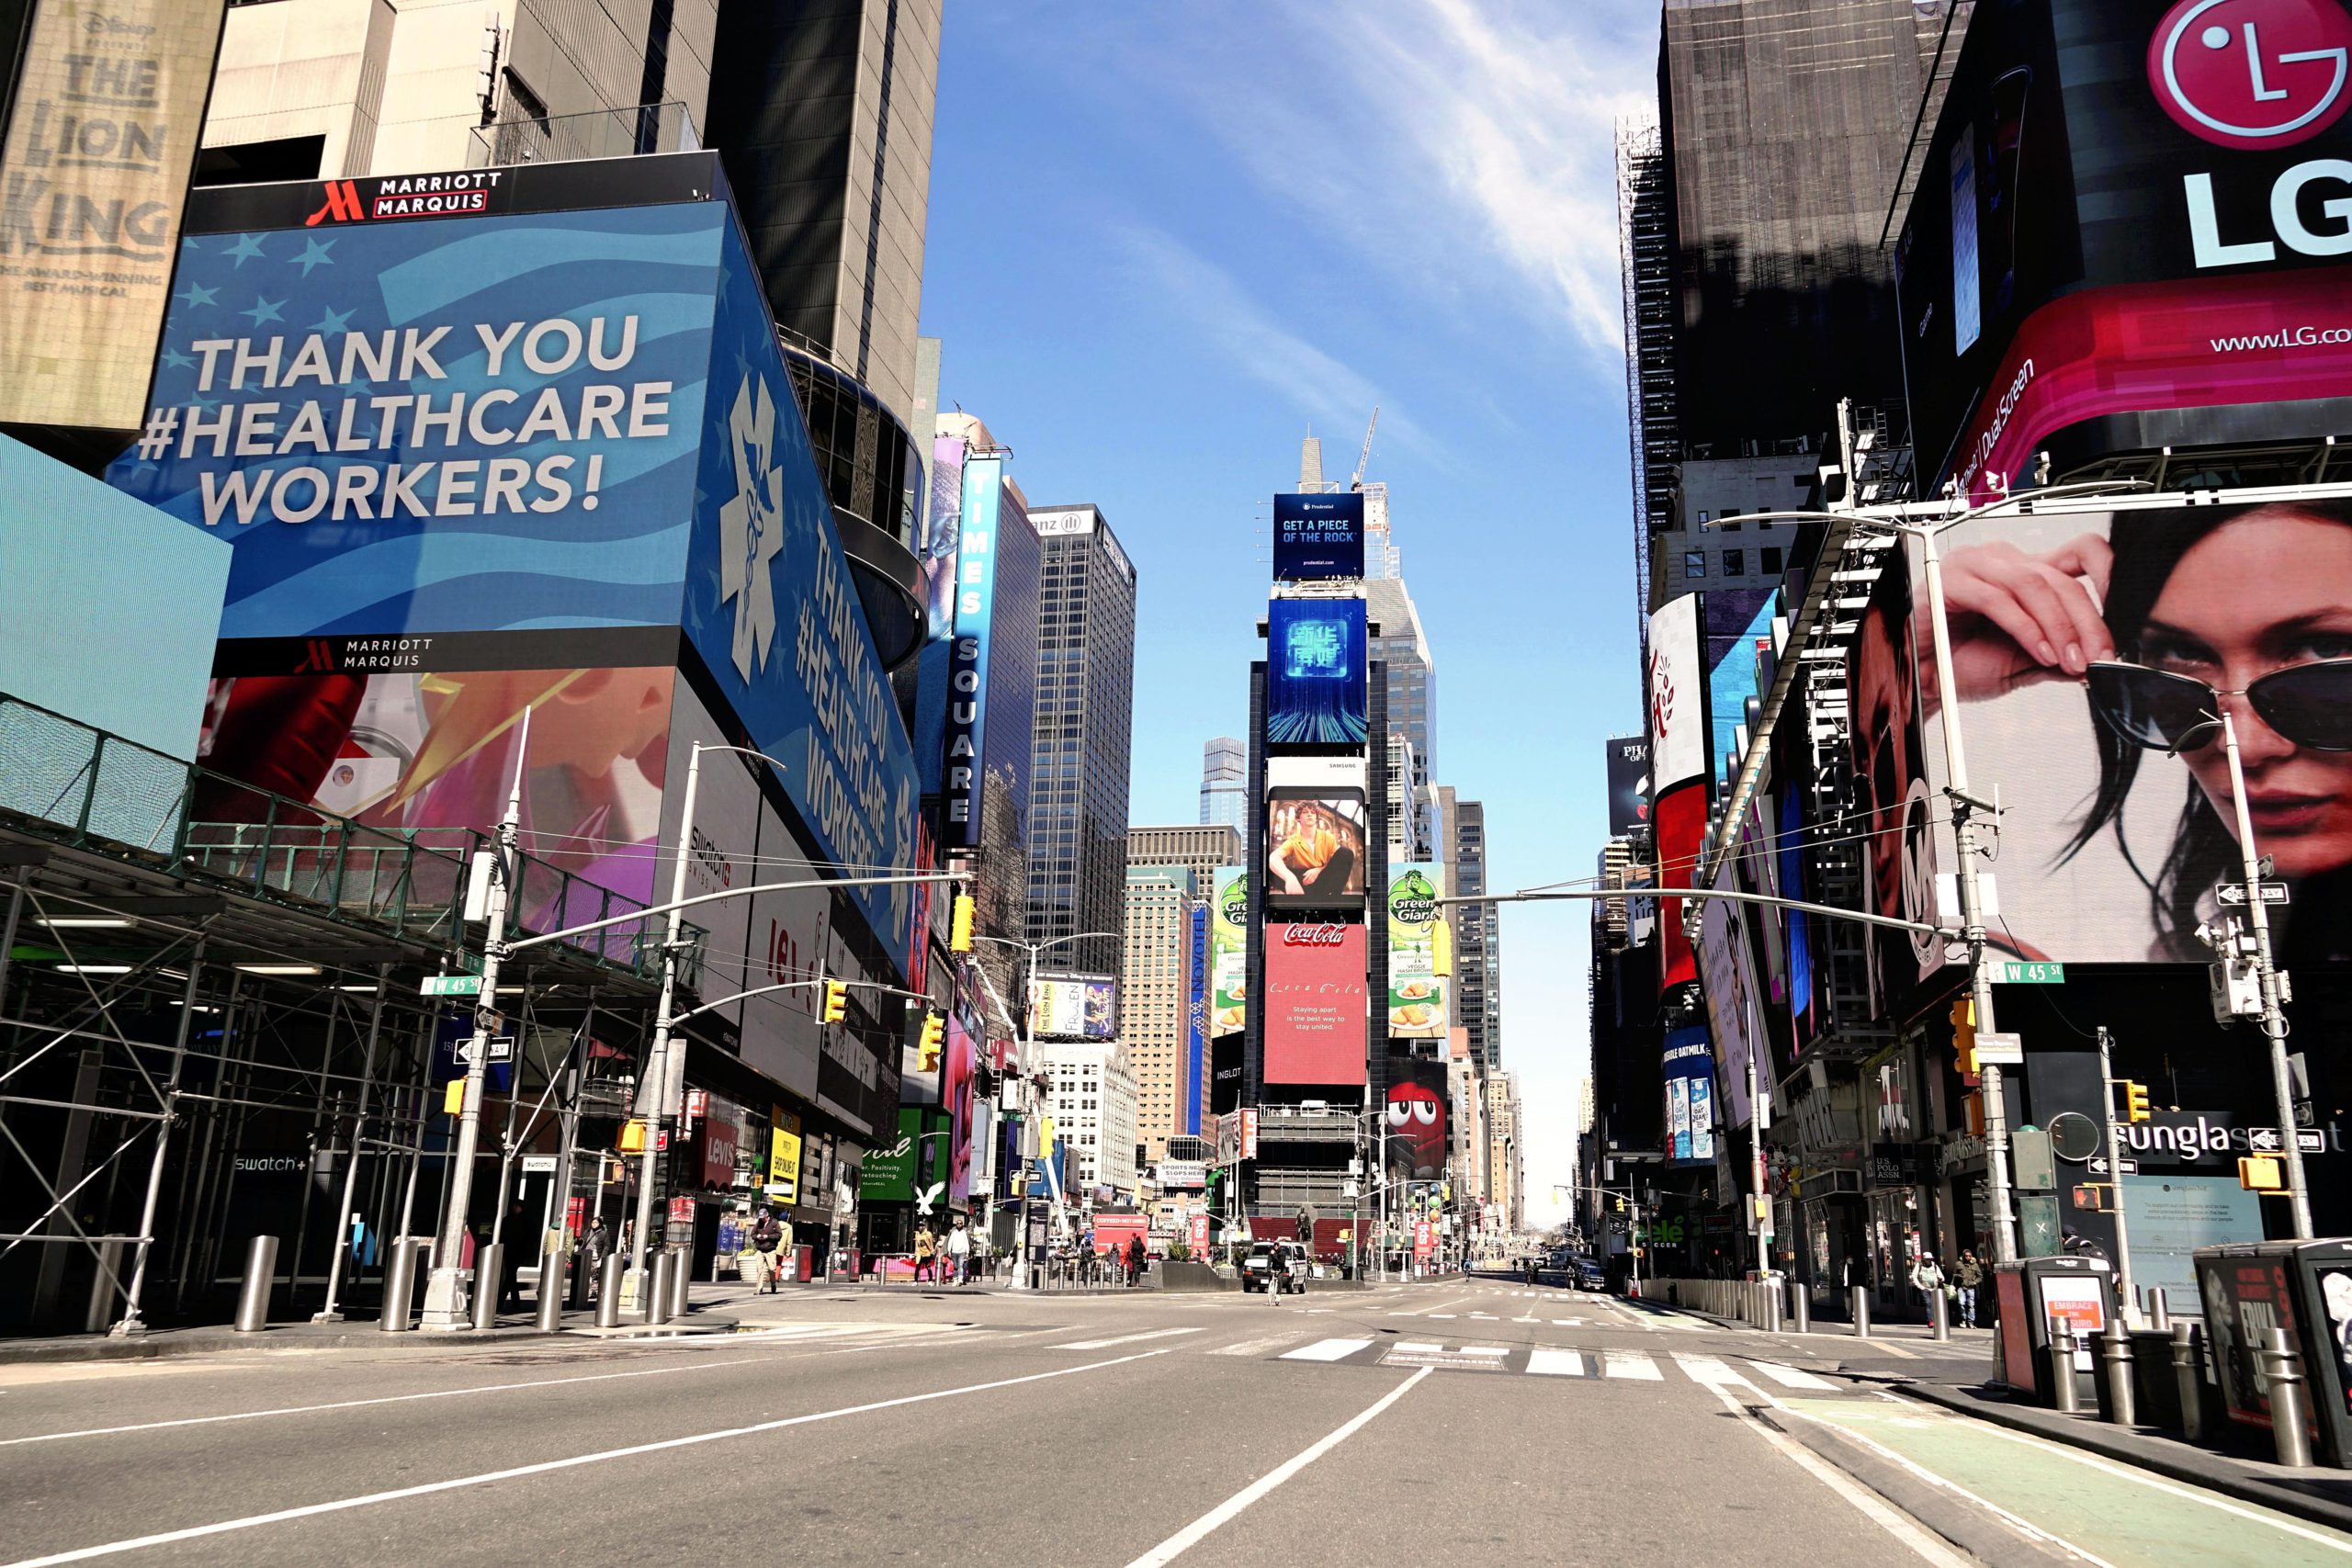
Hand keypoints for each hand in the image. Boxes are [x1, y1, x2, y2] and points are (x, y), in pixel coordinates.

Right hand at [1928, 533, 2114, 702]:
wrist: (1920, 679)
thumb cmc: (1962, 662)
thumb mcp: (2027, 661)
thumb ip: (2063, 656)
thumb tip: (2103, 660)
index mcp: (2028, 571)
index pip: (2083, 554)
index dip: (2111, 574)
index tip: (2128, 617)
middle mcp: (2005, 561)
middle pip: (2063, 578)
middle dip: (2088, 622)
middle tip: (2098, 657)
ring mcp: (1977, 566)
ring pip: (2035, 585)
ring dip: (2059, 627)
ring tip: (2068, 660)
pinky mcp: (1952, 581)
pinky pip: (1999, 600)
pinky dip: (2025, 628)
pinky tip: (2039, 651)